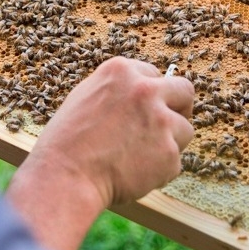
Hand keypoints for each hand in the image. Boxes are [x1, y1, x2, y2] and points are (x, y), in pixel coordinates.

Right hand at [6, 56, 194, 249]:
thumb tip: (143, 93)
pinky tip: (133, 174)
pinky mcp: (169, 153)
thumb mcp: (86, 98)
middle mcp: (145, 90)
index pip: (154, 74)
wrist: (64, 178)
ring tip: (138, 158)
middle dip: (179, 108)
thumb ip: (118, 91)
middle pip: (184, 91)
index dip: (151, 94)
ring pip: (184, 130)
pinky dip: (159, 171)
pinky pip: (175, 161)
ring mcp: (161, 121)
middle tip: (167, 126)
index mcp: (121, 71)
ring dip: (169, 144)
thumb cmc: (67, 143)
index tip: (147, 108)